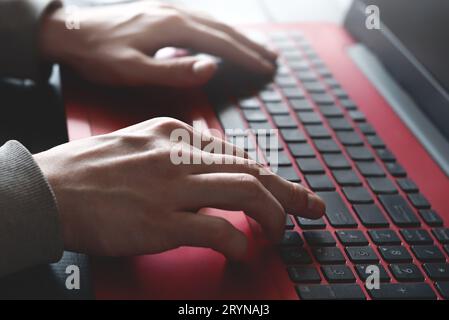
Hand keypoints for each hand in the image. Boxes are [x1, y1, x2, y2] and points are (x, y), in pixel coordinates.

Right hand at [34, 118, 324, 259]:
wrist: (49, 190)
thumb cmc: (91, 169)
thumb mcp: (138, 140)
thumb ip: (175, 146)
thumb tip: (209, 160)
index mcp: (174, 135)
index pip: (237, 153)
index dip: (267, 172)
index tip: (283, 186)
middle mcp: (179, 157)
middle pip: (252, 169)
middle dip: (289, 190)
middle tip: (312, 205)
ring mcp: (173, 188)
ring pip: (245, 192)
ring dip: (273, 213)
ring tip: (281, 230)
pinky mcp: (162, 221)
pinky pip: (217, 228)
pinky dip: (239, 241)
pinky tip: (244, 250)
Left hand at [39, 1, 276, 86]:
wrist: (70, 32)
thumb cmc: (99, 55)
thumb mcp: (133, 69)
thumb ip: (173, 70)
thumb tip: (210, 67)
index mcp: (172, 26)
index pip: (220, 42)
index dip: (246, 56)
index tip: (266, 68)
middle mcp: (175, 12)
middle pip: (223, 28)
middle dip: (250, 45)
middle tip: (273, 59)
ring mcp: (169, 9)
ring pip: (214, 22)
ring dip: (239, 36)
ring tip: (259, 48)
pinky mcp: (162, 12)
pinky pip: (201, 20)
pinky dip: (220, 30)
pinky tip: (224, 37)